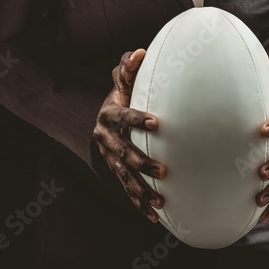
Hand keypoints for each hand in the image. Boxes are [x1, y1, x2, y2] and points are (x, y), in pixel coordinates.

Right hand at [93, 49, 165, 222]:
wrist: (104, 116)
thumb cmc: (122, 91)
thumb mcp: (122, 78)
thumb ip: (128, 67)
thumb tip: (140, 52)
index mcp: (108, 113)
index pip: (122, 116)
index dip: (137, 119)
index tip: (157, 122)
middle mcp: (105, 137)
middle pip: (122, 153)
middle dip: (142, 163)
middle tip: (163, 171)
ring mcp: (109, 157)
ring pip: (123, 176)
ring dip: (141, 191)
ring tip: (159, 202)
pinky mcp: (115, 170)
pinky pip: (126, 190)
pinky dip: (138, 203)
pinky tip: (154, 215)